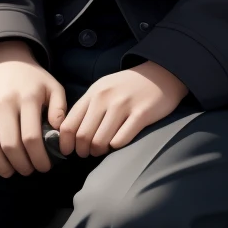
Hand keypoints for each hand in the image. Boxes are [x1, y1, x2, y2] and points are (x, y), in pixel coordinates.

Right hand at [0, 41, 66, 176]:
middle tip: (29, 172)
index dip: (38, 158)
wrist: (0, 57)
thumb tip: (60, 134)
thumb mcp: (52, 86)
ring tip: (11, 172)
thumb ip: (60, 109)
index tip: (44, 168)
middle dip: (22, 165)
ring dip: (1, 166)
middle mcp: (3, 103)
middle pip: (10, 145)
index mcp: (27, 98)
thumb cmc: (31, 78)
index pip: (32, 137)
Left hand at [58, 62, 187, 157]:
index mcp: (93, 93)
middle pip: (83, 137)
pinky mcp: (142, 114)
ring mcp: (124, 106)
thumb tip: (69, 133)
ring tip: (103, 150)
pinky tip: (119, 142)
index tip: (68, 151)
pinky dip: (116, 147)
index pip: (69, 124)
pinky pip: (121, 140)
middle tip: (88, 153)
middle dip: (83, 151)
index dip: (65, 143)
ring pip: (100, 141)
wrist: (161, 74)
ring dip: (99, 151)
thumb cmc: (128, 86)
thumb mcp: (103, 89)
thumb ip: (87, 107)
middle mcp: (105, 98)